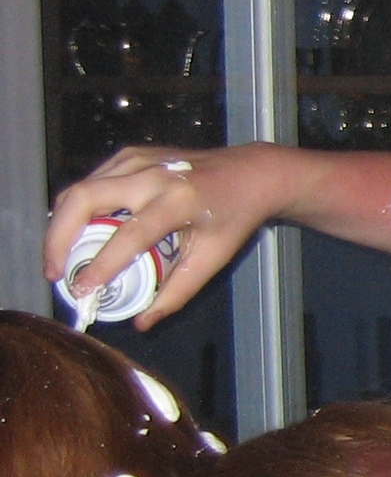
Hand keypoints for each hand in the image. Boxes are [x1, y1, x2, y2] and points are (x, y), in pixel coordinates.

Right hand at [43, 143, 293, 328]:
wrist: (249, 174)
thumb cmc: (232, 218)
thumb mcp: (212, 259)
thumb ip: (177, 292)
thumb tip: (142, 322)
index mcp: (177, 201)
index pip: (128, 235)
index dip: (101, 265)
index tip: (80, 290)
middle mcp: (152, 175)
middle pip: (84, 199)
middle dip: (59, 237)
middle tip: (54, 272)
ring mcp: (137, 159)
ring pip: (81, 188)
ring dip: (62, 224)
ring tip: (61, 259)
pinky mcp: (130, 155)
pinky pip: (91, 181)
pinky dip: (77, 208)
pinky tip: (77, 233)